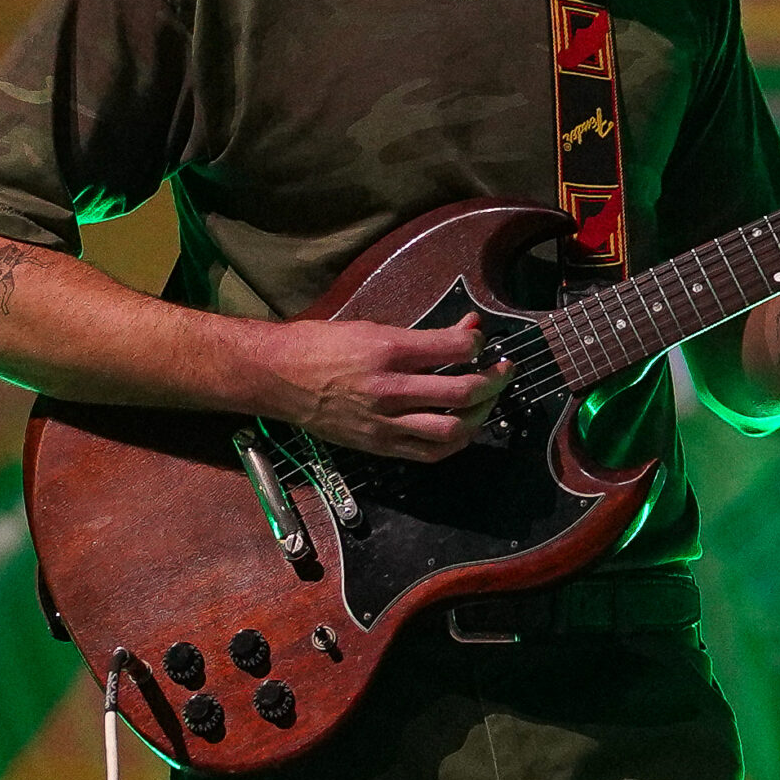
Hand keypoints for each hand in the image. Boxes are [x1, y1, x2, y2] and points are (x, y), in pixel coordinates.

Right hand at [256, 313, 513, 463]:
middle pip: (463, 392)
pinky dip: (455, 440)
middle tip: (502, 371)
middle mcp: (390, 389)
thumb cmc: (319, 345)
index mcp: (387, 351)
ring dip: (480, 415)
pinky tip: (463, 426)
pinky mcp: (380, 445)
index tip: (479, 339)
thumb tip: (467, 328)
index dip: (477, 342)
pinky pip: (430, 452)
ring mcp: (385, 422)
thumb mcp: (371, 326)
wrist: (276, 377)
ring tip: (486, 400)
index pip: (455, 348)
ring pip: (453, 429)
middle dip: (494, 380)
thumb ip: (422, 334)